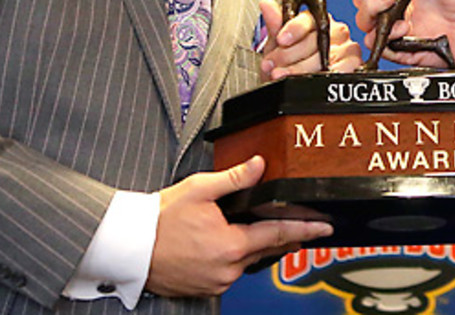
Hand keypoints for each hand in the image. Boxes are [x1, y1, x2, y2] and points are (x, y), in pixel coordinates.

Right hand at [146, 156, 332, 297]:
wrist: (129, 247)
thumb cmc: (160, 219)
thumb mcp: (200, 189)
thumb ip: (235, 179)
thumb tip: (260, 165)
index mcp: (232, 245)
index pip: (279, 234)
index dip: (306, 229)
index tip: (325, 227)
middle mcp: (228, 269)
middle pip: (266, 249)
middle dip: (284, 237)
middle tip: (301, 227)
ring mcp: (217, 282)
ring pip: (247, 261)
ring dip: (253, 245)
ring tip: (250, 228)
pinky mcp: (205, 288)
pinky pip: (229, 271)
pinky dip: (233, 257)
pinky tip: (223, 243)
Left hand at [259, 0, 360, 79]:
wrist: (292, 84)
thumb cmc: (288, 61)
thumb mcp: (277, 44)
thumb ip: (275, 24)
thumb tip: (266, 4)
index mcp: (318, 19)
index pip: (310, 19)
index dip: (294, 29)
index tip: (281, 39)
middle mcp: (335, 31)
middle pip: (316, 40)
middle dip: (289, 54)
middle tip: (273, 64)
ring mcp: (347, 47)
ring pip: (326, 57)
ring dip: (300, 69)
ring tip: (282, 74)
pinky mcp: (354, 64)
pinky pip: (340, 70)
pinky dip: (320, 76)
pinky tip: (306, 80)